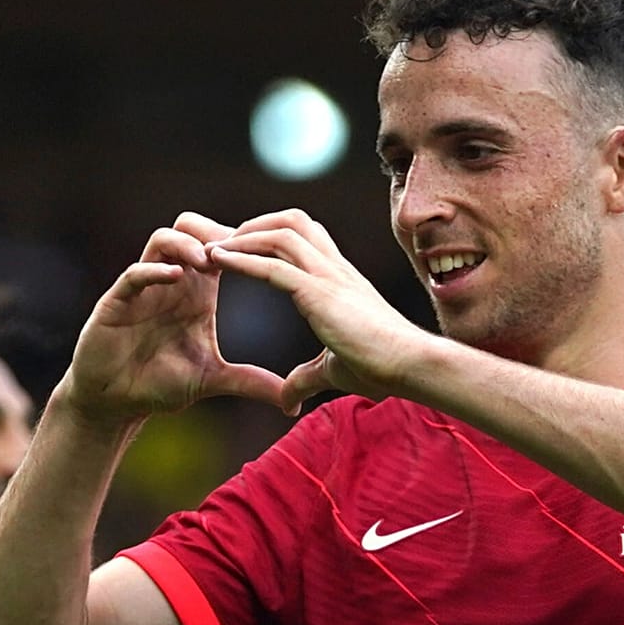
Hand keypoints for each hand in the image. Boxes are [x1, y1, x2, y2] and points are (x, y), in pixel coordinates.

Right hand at [60, 212, 284, 424]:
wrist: (114, 402)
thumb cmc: (158, 384)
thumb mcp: (212, 380)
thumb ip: (250, 382)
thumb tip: (292, 401)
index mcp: (197, 291)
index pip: (221, 248)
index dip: (244, 245)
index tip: (268, 256)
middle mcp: (171, 281)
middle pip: (193, 228)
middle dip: (216, 233)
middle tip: (238, 252)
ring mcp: (142, 288)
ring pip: (163, 239)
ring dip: (188, 244)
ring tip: (209, 261)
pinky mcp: (116, 302)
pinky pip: (134, 273)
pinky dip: (154, 270)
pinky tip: (175, 277)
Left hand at [205, 208, 432, 413]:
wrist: (410, 365)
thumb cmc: (383, 367)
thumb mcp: (333, 371)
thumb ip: (306, 380)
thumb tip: (286, 403)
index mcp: (341, 280)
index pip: (306, 239)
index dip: (273, 238)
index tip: (243, 250)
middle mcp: (335, 269)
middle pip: (293, 222)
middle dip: (256, 225)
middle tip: (225, 242)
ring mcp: (328, 277)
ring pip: (280, 234)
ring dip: (242, 237)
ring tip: (214, 249)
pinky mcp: (319, 293)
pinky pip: (273, 266)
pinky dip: (241, 259)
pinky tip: (218, 260)